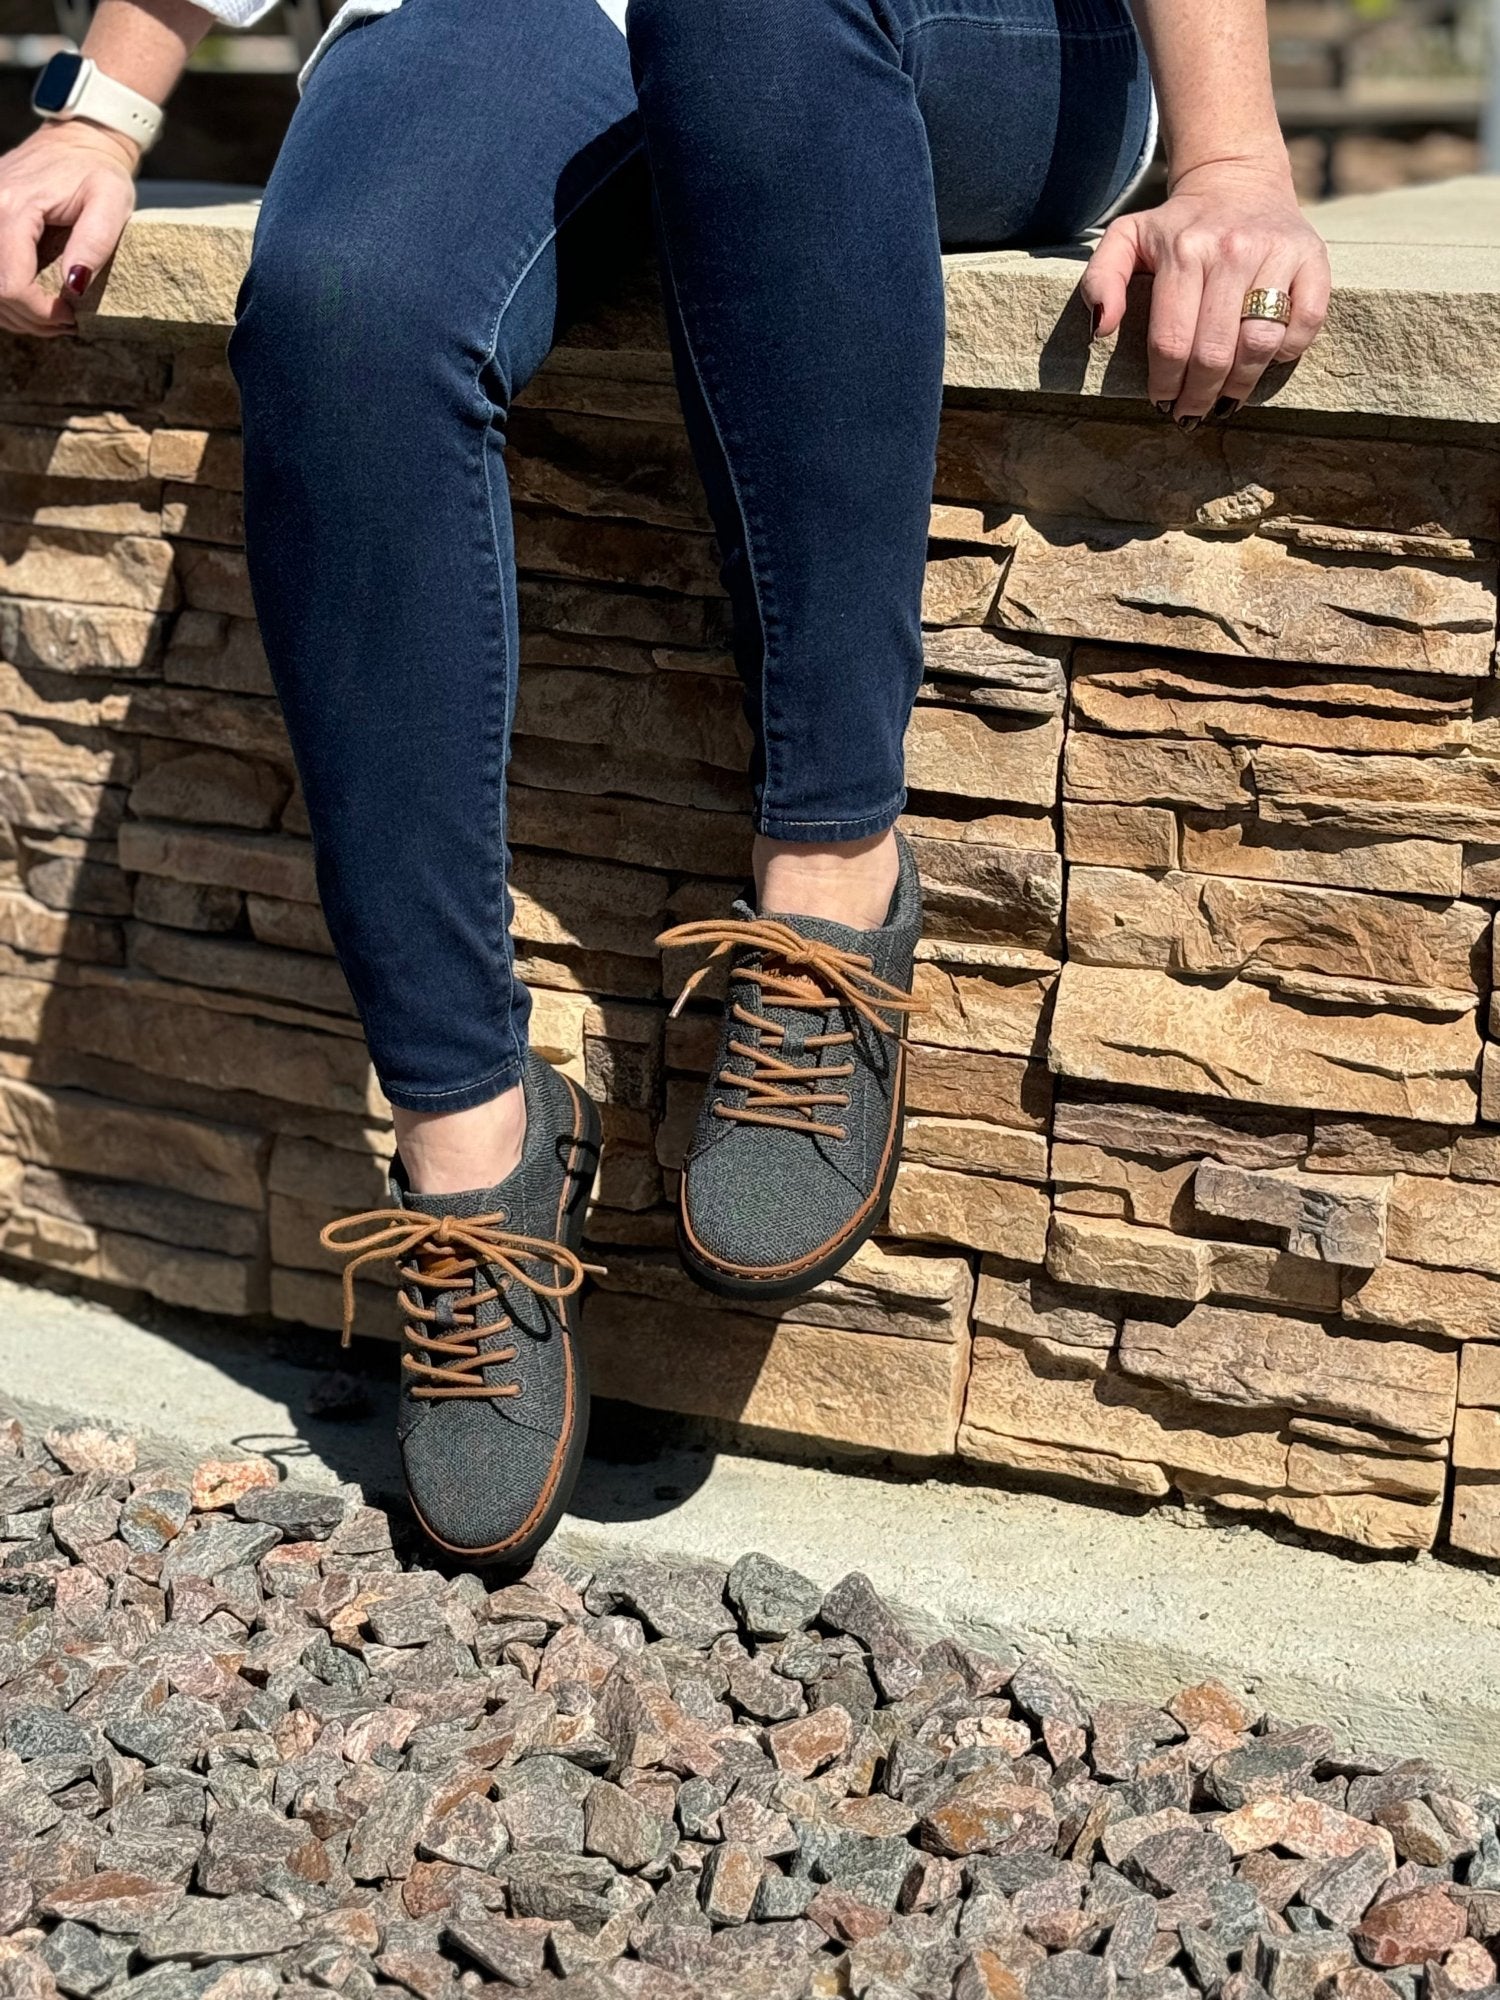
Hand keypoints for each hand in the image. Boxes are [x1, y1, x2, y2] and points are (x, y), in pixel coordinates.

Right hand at [0, 120, 137, 337]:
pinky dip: (7, 295)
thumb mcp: (112, 201)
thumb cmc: (98, 170)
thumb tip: (73, 287)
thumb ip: (94, 243)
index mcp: (16, 207)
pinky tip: (34, 299)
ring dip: (16, 312)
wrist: (77, 139)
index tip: (70, 317)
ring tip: (52, 314)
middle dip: (29, 317)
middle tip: (64, 322)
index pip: (10, 282)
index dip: (39, 312)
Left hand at [1080, 157, 1330, 423]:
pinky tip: (1265, 359)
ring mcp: (1277, 253)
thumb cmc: (1177, 226)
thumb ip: (1101, 279)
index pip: (1171, 342)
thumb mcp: (1126, 239)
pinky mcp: (1313, 259)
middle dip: (1199, 396)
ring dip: (1239, 386)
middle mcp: (1233, 250)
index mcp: (1185, 251)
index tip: (1163, 404)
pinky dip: (1285, 353)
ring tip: (1224, 401)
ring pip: (1259, 346)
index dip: (1166, 385)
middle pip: (1214, 353)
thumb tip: (1101, 329)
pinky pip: (1304, 326)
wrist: (1239, 181)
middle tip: (1191, 413)